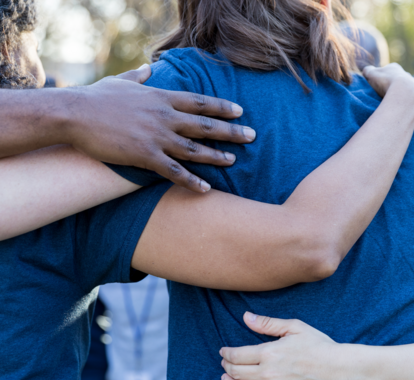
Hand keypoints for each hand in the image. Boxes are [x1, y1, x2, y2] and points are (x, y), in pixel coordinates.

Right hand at [64, 65, 256, 192]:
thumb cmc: (97, 98)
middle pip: (205, 125)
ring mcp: (157, 137)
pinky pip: (174, 172)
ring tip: (233, 161)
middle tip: (252, 137)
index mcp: (161, 97)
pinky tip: (206, 188)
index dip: (222, 107)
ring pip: (194, 149)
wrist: (74, 114)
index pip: (200, 102)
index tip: (240, 111)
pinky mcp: (145, 156)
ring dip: (216, 156)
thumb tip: (146, 68)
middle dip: (231, 132)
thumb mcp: (120, 81)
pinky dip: (191, 181)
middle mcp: (165, 116)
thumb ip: (138, 77)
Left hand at [219, 312, 346, 379]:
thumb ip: (268, 323)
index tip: (224, 352)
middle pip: (236, 373)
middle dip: (226, 367)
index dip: (226, 354)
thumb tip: (246, 317)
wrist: (340, 369)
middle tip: (225, 364)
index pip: (236, 355)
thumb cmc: (319, 345)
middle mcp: (268, 374)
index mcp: (269, 353)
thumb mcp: (295, 327)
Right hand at [363, 63, 413, 115]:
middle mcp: (409, 76)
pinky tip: (411, 112)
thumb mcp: (371, 75)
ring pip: (413, 91)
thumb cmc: (386, 83)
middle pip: (402, 81)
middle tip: (389, 98)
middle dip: (397, 88)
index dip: (383, 78)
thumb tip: (366, 71)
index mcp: (395, 69)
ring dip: (407, 97)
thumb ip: (368, 71)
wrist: (405, 93)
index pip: (389, 71)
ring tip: (400, 106)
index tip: (380, 86)